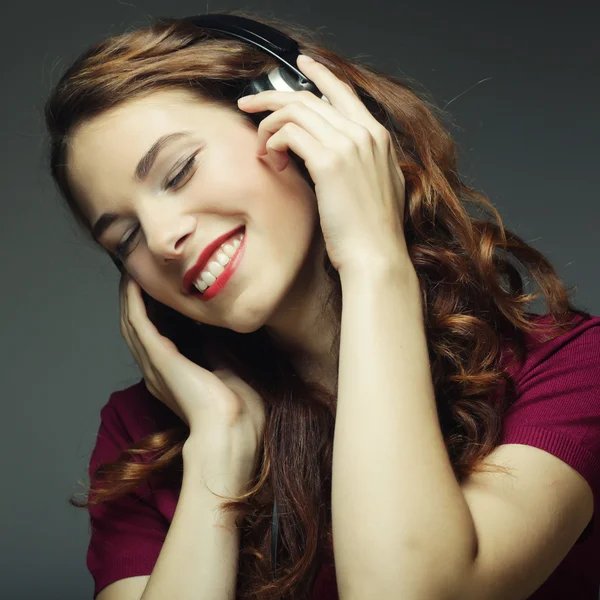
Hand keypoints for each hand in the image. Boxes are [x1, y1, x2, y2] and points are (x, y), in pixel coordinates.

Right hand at [118, 271, 266, 488]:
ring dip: (130, 297)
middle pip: (137, 329)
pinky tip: (134, 283)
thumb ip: (216, 351)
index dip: (150, 314)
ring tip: (131, 273)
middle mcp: (156, 372)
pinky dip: (134, 301)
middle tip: (136, 275)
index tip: (155, 291)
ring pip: (131, 323)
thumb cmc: (238, 408)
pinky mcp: (158, 358)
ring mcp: (154, 365)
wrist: (234, 428)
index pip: (155, 339)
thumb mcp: (227, 370)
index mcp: (172, 377)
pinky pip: (138, 322)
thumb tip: (213, 332)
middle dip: (135, 301)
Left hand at [237, 53, 408, 273]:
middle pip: (309, 97)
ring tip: (262, 148)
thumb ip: (365, 161)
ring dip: (269, 125)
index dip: (319, 74)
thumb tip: (342, 154)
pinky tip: (272, 161)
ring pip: (294, 111)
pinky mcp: (329, 162)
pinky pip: (288, 134)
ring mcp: (348, 145)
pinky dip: (273, 143)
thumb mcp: (379, 185)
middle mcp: (364, 133)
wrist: (377, 255)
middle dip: (272, 96)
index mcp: (377, 136)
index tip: (301, 64)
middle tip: (249, 105)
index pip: (342, 92)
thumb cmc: (373, 230)